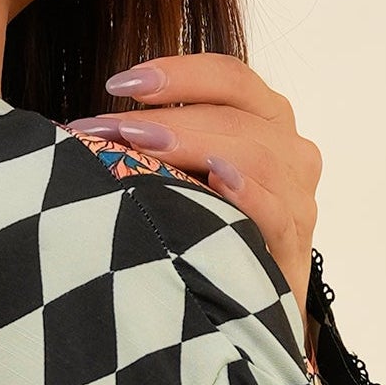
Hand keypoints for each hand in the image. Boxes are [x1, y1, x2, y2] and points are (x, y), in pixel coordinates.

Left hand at [63, 56, 320, 323]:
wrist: (234, 311)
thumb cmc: (203, 233)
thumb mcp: (183, 175)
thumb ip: (161, 141)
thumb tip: (89, 126)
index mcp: (264, 122)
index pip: (230, 78)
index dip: (177, 72)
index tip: (119, 84)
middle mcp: (288, 153)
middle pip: (236, 113)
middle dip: (167, 116)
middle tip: (107, 129)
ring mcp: (296, 201)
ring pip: (257, 153)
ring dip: (194, 145)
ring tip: (141, 149)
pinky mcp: (293, 251)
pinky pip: (279, 213)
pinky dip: (250, 194)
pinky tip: (219, 182)